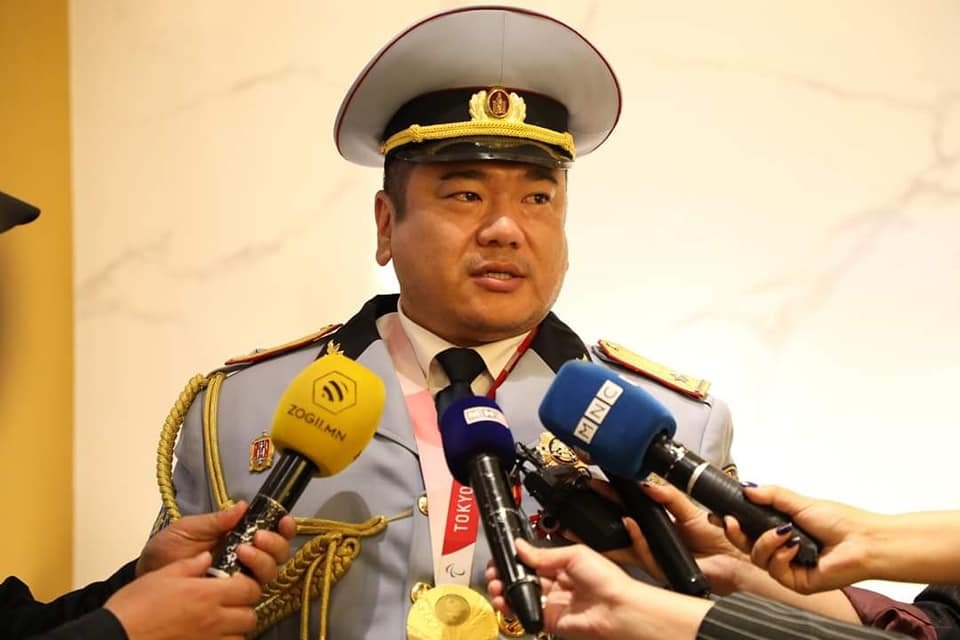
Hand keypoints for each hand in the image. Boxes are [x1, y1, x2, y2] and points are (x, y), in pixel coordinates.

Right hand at [106, 551, 259, 639]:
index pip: (249, 589)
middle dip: (244, 608)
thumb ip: (191, 564)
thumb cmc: (134, 607)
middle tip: (231, 602)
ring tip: (222, 621)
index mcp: (207, 595)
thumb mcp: (163, 574)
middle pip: (248, 616)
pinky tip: (211, 635)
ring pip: (240, 637)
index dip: (247, 584)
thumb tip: (207, 557)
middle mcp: (212, 620)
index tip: (238, 582)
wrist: (115, 635)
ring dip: (235, 629)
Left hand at [137, 502, 295, 585]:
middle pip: (279, 555)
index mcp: (240, 537)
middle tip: (257, 538)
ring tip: (243, 552)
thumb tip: (243, 506)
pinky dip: (249, 586)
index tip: (282, 521)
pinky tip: (234, 576)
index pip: (272, 532)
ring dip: (262, 561)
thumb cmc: (167, 550)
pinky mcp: (231, 600)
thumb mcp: (189, 528)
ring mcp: (240, 580)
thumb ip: (216, 520)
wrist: (148, 577)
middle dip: (274, 544)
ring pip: (270, 574)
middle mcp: (246, 560)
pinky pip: (251, 596)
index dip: (284, 528)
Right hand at [486, 540, 710, 639]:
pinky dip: (513, 607)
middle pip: (525, 578)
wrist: (616, 608)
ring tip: (496, 584)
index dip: (517, 558)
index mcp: (564, 565)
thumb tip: (520, 546)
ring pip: (522, 595)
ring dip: (506, 589)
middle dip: (507, 573)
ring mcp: (553, 603)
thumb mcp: (573, 555)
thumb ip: (543, 553)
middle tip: (496, 570)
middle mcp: (557, 583)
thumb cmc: (607, 580)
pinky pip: (526, 613)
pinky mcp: (549, 620)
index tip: (504, 555)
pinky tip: (505, 599)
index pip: (534, 560)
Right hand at [590, 480, 750, 594]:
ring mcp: (654, 556)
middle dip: (602, 512)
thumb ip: (668, 496)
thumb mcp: (689, 509)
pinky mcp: (661, 569)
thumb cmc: (716, 537)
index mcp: (657, 523)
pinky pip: (643, 555)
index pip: (628, 508)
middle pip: (619, 527)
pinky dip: (637, 541)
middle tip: (590, 495)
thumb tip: (646, 484)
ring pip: (625, 545)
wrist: (734, 559)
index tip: (598, 483)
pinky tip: (632, 526)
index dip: (612, 497)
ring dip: (616, 529)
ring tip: (613, 511)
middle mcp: (652, 540)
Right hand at [721, 485, 876, 593]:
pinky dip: (781, 555)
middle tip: (731, 521)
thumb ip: (771, 494)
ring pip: (757, 558)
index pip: (747, 528)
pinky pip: (774, 570)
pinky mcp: (795, 581)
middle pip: (745, 545)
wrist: (865, 542)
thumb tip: (747, 488)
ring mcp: (788, 565)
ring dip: (765, 542)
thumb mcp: (800, 502)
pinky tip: (795, 546)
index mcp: (780, 528)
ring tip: (784, 533)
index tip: (719, 514)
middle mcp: (782, 547)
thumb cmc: (842, 522)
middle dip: (735, 533)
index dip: (731, 523)